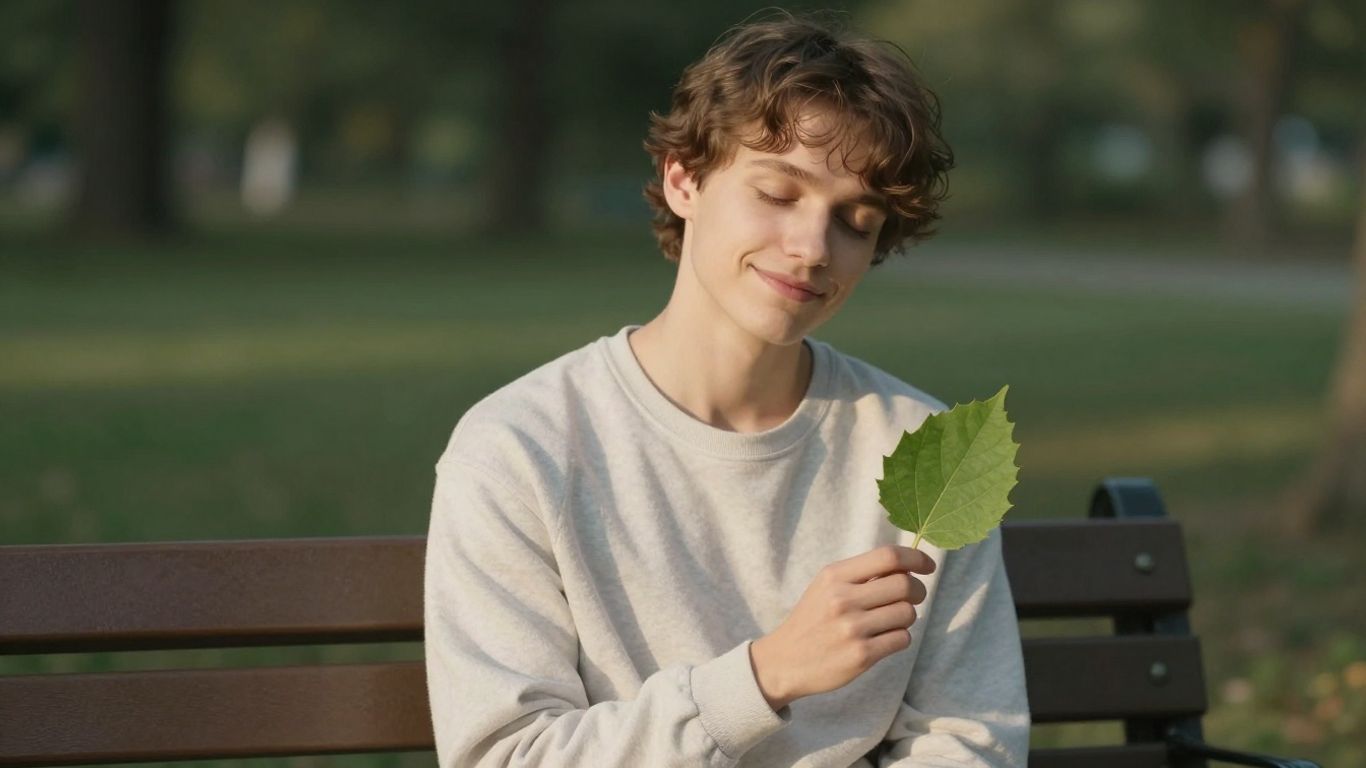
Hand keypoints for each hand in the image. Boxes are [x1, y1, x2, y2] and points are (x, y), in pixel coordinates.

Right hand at [749, 545, 935, 710]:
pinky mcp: (861, 655)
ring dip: (906, 617)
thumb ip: (861, 575)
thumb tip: (908, 567)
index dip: (916, 558)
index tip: (927, 566)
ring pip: (908, 613)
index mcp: (835, 576)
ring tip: (889, 621)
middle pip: (905, 585)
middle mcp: (843, 599)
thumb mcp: (826, 587)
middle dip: (917, 591)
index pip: (888, 556)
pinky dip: (899, 638)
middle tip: (911, 598)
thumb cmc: (812, 620)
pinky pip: (902, 639)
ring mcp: (852, 629)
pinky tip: (882, 639)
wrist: (784, 661)